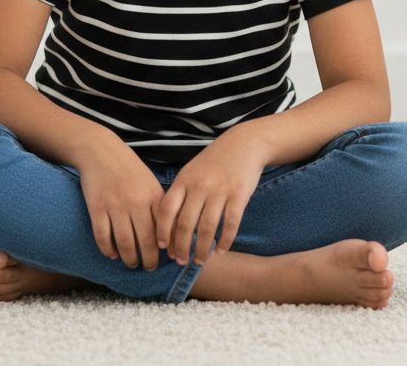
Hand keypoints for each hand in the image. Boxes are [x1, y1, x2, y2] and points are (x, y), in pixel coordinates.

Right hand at [78, 141, 165, 270]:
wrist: (101, 151)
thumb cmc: (129, 170)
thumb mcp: (150, 183)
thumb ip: (159, 207)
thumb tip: (169, 237)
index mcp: (153, 196)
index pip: (165, 231)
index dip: (167, 249)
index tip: (168, 259)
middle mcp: (136, 203)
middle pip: (147, 243)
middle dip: (149, 261)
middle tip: (148, 267)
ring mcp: (115, 206)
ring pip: (125, 245)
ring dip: (130, 260)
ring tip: (132, 263)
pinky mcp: (97, 208)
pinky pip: (103, 238)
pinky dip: (108, 250)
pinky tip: (113, 254)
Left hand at [155, 127, 267, 266]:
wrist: (243, 143)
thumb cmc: (213, 162)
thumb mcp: (191, 171)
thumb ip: (180, 194)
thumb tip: (169, 229)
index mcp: (184, 179)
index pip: (167, 210)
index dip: (163, 231)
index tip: (163, 247)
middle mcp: (200, 185)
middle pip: (185, 224)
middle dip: (181, 247)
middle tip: (181, 262)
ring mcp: (220, 189)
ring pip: (207, 228)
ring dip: (202, 250)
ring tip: (199, 261)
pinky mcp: (239, 194)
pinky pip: (230, 224)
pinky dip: (225, 241)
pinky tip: (221, 250)